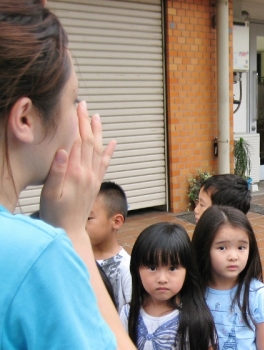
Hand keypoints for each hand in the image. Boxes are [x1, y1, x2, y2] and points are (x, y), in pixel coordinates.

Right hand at [39, 101, 115, 235]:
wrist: (70, 231)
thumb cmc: (55, 213)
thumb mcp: (50, 194)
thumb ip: (56, 172)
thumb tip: (62, 151)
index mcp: (75, 173)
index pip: (78, 141)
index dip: (77, 123)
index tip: (75, 107)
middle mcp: (88, 174)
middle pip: (89, 142)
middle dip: (86, 122)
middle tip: (83, 104)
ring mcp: (93, 178)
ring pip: (98, 150)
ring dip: (97, 132)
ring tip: (96, 116)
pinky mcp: (95, 184)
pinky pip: (104, 164)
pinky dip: (109, 151)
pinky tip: (113, 142)